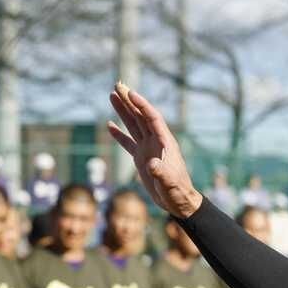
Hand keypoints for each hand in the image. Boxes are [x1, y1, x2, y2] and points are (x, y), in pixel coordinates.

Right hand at [108, 83, 201, 217]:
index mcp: (165, 142)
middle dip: (129, 101)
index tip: (130, 92)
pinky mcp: (142, 158)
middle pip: (141, 116)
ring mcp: (148, 149)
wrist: (178, 202)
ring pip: (134, 125)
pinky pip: (128, 142)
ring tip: (112, 95)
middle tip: (117, 85)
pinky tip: (109, 124)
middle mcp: (156, 142)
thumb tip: (152, 164)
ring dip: (124, 111)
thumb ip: (161, 172)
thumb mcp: (169, 183)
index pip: (152, 118)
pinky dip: (119, 134)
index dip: (142, 105)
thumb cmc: (177, 192)